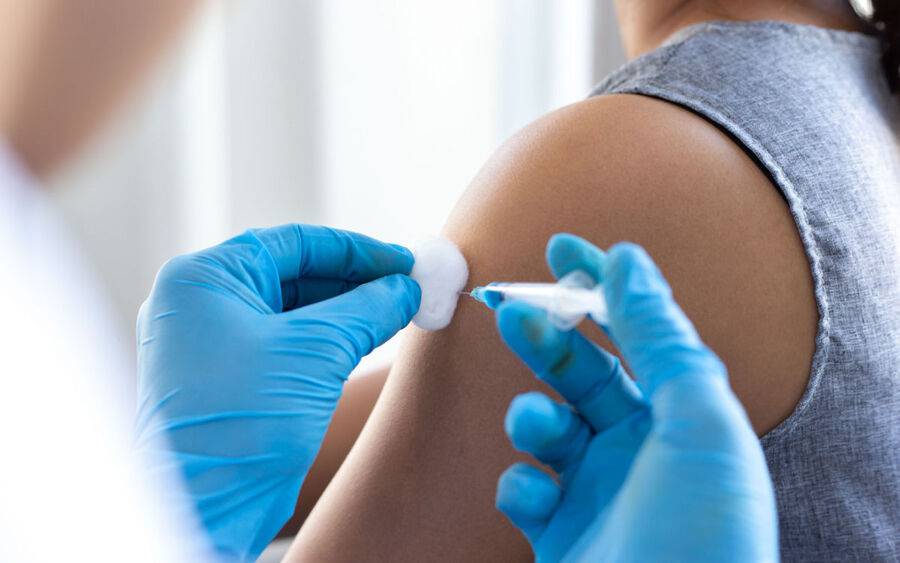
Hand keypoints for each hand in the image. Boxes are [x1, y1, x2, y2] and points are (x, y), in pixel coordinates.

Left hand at [134, 224, 419, 560]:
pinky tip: (370, 338)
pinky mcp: (232, 378)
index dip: (355, 251)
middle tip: (407, 287)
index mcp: (203, 280)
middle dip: (354, 282)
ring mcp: (214, 343)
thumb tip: (405, 287)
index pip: (292, 245)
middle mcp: (202, 305)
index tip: (401, 261)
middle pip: (293, 276)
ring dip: (347, 312)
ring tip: (399, 311)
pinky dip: (330, 339)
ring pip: (294, 312)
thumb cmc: (242, 424)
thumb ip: (366, 310)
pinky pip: (288, 344)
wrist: (207, 509)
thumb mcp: (315, 353)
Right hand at [495, 235, 777, 561]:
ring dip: (530, 417)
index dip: (600, 285)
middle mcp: (639, 448)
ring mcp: (596, 490)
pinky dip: (522, 483)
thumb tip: (628, 259)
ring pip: (545, 426)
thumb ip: (661, 336)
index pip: (637, 333)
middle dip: (545, 339)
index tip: (561, 244)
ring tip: (535, 428)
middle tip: (508, 310)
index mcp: (679, 416)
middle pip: (580, 372)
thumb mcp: (698, 419)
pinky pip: (527, 489)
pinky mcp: (560, 532)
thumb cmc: (703, 532)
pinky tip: (536, 496)